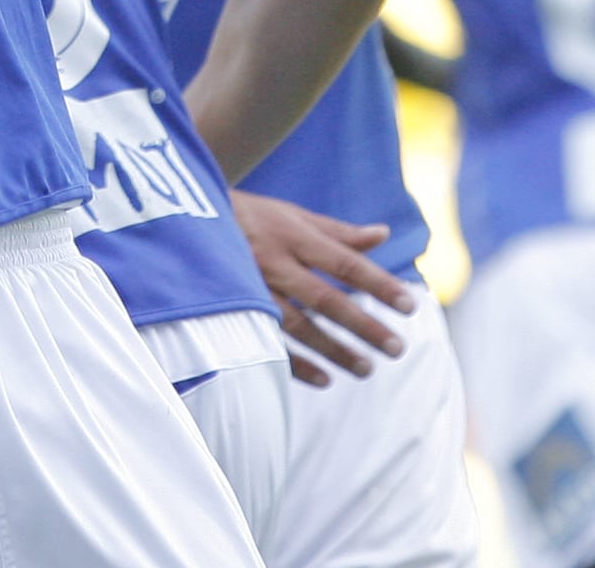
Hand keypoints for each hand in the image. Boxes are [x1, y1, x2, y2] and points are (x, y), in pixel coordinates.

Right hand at [231, 189, 416, 386]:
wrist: (183, 222)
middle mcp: (275, 263)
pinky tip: (324, 380)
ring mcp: (252, 289)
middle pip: (325, 299)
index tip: (410, 304)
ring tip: (366, 369)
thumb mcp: (292, 214)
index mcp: (293, 236)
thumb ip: (337, 231)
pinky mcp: (234, 311)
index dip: (378, 283)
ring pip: (299, 326)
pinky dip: (296, 364)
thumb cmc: (251, 217)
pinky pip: (268, 342)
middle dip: (362, 325)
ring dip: (334, 350)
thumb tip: (383, 235)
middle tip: (397, 348)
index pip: (344, 263)